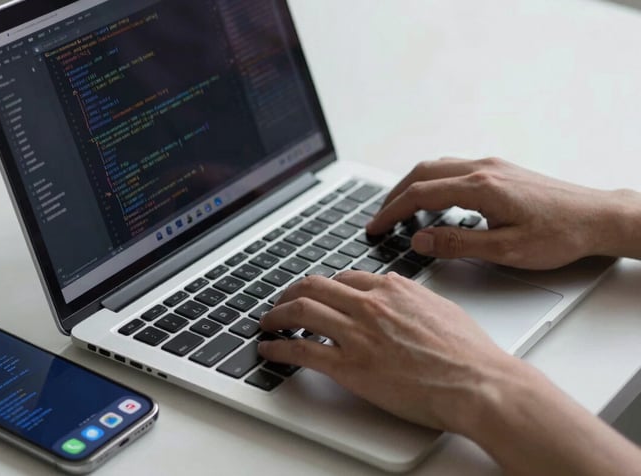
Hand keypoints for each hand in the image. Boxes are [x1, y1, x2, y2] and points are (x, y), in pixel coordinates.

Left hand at [258, 271, 516, 432]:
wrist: (478, 383)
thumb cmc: (468, 353)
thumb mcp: (440, 309)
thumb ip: (412, 299)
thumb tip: (399, 294)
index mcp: (392, 289)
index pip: (344, 278)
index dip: (324, 287)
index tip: (316, 294)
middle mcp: (370, 304)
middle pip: (314, 287)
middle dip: (291, 293)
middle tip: (281, 302)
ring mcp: (358, 334)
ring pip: (300, 312)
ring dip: (276, 316)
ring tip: (268, 323)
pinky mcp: (350, 366)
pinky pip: (302, 351)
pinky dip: (278, 348)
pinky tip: (270, 350)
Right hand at [366, 157, 640, 268]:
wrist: (598, 217)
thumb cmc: (560, 235)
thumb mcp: (507, 251)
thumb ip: (458, 244)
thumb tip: (420, 239)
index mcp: (481, 188)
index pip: (420, 195)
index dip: (391, 212)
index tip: (374, 228)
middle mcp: (483, 169)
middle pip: (422, 173)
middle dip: (394, 196)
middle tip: (378, 219)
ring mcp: (492, 166)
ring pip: (437, 167)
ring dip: (412, 186)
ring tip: (399, 210)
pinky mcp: (500, 170)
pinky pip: (453, 169)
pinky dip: (432, 182)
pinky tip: (433, 201)